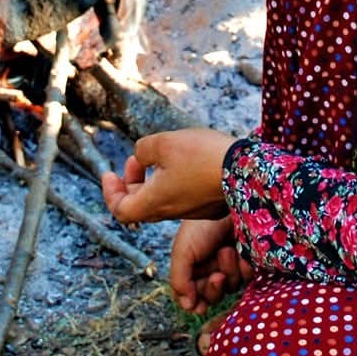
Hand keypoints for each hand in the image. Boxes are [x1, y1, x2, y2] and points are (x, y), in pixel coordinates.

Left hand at [100, 128, 234, 223]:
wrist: (248, 170)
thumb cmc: (202, 156)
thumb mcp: (163, 143)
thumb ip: (144, 150)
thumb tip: (142, 157)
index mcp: (154, 203)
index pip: (121, 210)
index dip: (110, 193)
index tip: (108, 174)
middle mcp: (172, 212)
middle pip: (140, 206)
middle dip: (132, 182)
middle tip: (136, 160)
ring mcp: (194, 211)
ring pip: (163, 200)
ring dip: (154, 179)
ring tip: (162, 154)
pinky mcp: (211, 205)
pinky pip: (184, 196)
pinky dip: (175, 181)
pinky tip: (187, 160)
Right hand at [169, 216, 244, 315]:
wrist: (228, 201)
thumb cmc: (201, 224)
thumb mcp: (183, 251)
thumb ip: (179, 280)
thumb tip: (188, 308)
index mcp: (190, 266)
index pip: (190, 296)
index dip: (195, 302)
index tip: (199, 305)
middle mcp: (209, 267)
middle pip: (211, 296)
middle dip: (213, 289)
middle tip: (216, 276)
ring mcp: (230, 264)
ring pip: (230, 288)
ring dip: (229, 273)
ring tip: (227, 250)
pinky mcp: (248, 259)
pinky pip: (248, 278)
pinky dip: (244, 270)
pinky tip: (243, 256)